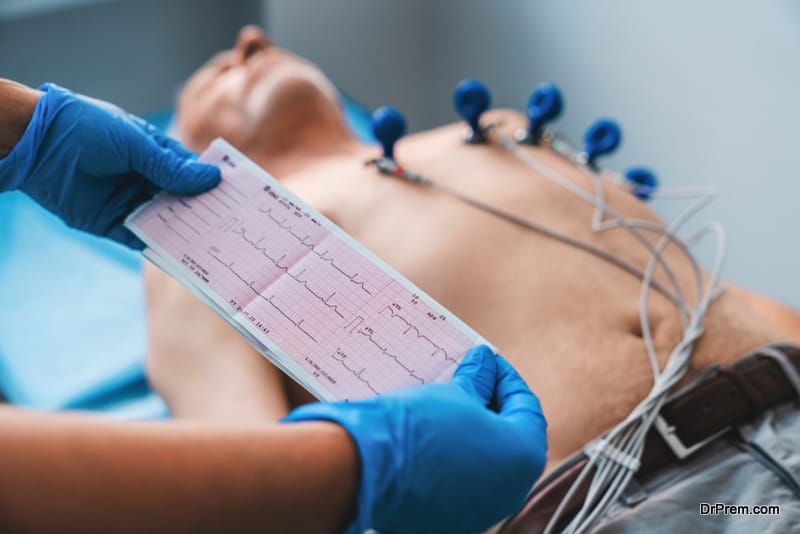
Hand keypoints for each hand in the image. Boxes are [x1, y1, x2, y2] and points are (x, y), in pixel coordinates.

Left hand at [0, 83, 219, 247]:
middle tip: (232, 227)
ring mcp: (130, 203)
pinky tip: (182, 257)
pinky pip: (141, 240)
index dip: (212, 184)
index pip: (191, 172)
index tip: (237, 198)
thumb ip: (171, 168)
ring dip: (186, 233)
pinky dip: (160, 248)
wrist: (37, 145)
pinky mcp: (113, 225)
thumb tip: (212, 180)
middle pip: (182, 201)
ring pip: (166, 222)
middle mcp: (146, 180)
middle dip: (203, 212)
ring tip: (214, 245)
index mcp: (154, 154)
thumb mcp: (135, 145)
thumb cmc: (87, 129)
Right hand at [282, 345, 547, 533]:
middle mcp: (511, 490)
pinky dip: (454, 459)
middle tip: (470, 380)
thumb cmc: (419, 428)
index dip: (505, 377)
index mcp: (524, 455)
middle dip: (490, 405)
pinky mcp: (451, 521)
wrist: (368, 471)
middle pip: (508, 437)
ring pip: (485, 464)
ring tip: (448, 405)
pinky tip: (434, 437)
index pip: (526, 406)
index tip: (486, 361)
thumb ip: (478, 378)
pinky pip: (461, 484)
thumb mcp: (455, 393)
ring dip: (472, 434)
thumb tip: (484, 362)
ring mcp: (482, 510)